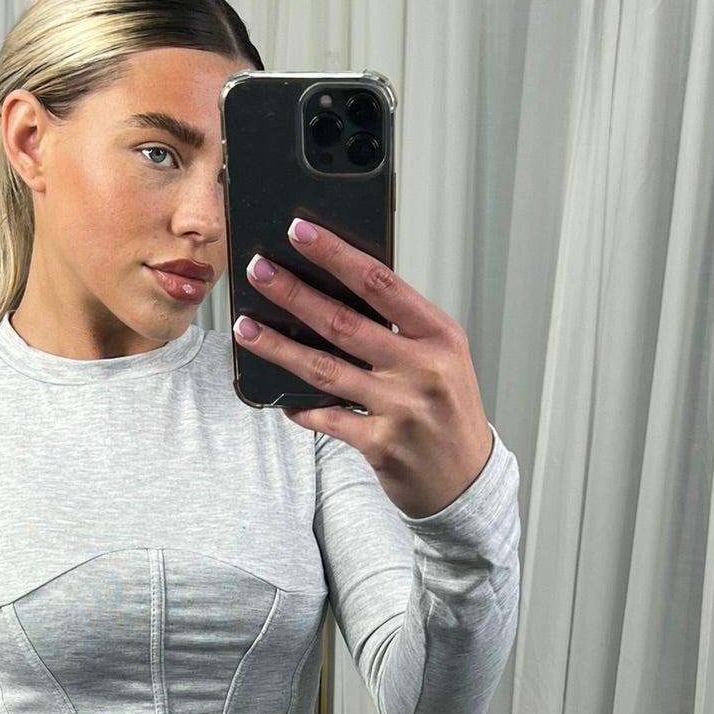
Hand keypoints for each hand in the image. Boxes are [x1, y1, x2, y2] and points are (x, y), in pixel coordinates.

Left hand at [234, 217, 495, 519]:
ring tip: (246, 328)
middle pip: (344, 322)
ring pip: (325, 369)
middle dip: (294, 293)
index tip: (300, 233)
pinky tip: (277, 395)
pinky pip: (327, 418)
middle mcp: (422, 368)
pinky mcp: (380, 444)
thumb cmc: (448, 411)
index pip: (380, 283)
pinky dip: (299, 405)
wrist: (468, 480)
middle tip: (259, 270)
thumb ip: (399, 331)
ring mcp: (400, 408)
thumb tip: (333, 294)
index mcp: (439, 336)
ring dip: (279, 346)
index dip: (335, 255)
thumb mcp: (441, 359)